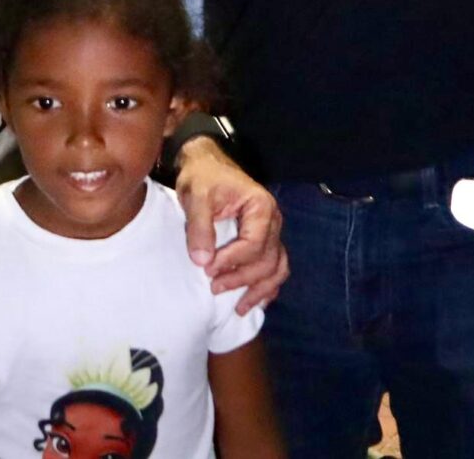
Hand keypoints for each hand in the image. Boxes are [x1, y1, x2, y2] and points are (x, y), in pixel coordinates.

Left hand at [174, 138, 288, 314]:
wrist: (206, 164)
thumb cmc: (203, 177)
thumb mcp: (197, 196)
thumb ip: (200, 227)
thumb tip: (202, 261)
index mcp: (261, 207)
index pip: (254, 245)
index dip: (232, 261)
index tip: (207, 270)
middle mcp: (273, 221)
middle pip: (267, 260)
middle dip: (241, 279)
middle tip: (214, 288)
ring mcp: (272, 231)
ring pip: (276, 267)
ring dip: (259, 289)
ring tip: (238, 308)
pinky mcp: (266, 239)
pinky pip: (275, 267)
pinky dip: (268, 286)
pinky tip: (255, 301)